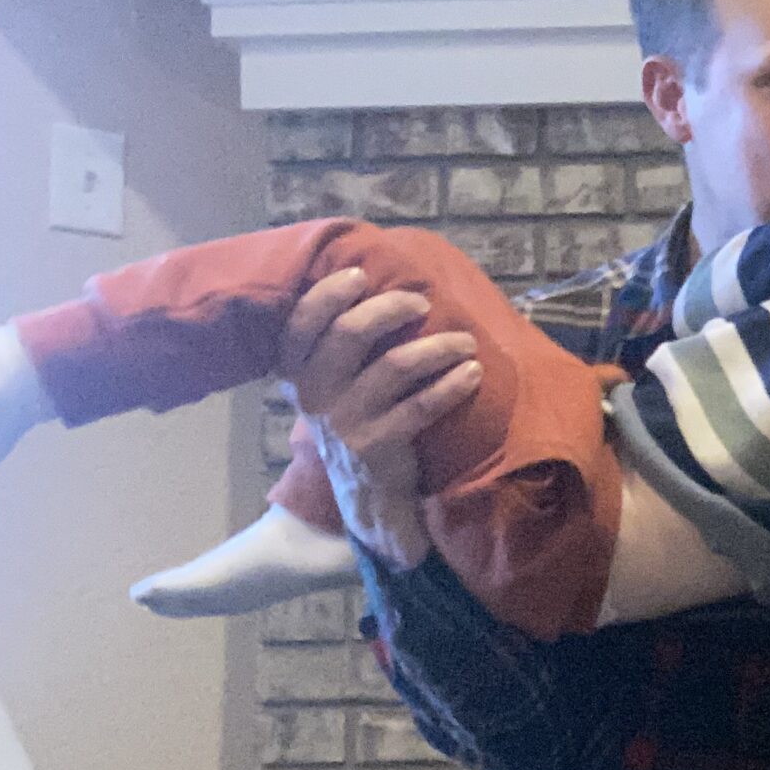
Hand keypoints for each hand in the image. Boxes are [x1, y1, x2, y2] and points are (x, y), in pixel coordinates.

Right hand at [278, 266, 481, 572]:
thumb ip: (338, 345)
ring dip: (438, 347)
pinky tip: (472, 373)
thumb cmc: (355, 420)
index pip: (300, 325)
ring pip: (396, 366)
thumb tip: (376, 282)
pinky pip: (422, 406)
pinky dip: (451, 385)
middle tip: (422, 303)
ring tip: (465, 342)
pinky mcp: (377, 445)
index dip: (329, 295)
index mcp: (297, 374)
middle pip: (350, 334)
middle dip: (391, 309)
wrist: (365, 493)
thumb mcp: (330, 385)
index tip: (362, 276)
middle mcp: (315, 395)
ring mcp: (345, 421)